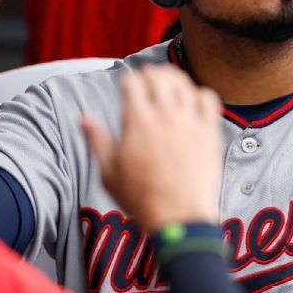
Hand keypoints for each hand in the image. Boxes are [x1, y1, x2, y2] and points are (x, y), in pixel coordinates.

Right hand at [81, 66, 223, 231]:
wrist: (178, 218)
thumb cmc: (141, 199)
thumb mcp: (109, 172)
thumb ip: (97, 140)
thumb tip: (83, 119)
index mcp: (137, 121)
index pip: (132, 80)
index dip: (127, 80)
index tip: (127, 87)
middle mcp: (165, 115)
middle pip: (158, 75)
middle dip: (149, 74)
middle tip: (147, 82)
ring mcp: (190, 122)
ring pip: (183, 82)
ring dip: (173, 80)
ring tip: (168, 87)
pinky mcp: (209, 132)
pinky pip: (208, 99)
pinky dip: (199, 95)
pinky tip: (192, 103)